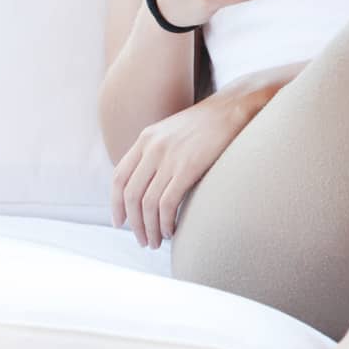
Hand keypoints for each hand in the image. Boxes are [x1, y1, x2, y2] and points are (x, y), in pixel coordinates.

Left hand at [111, 88, 267, 248]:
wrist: (233, 107)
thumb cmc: (209, 124)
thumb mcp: (173, 132)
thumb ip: (157, 152)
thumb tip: (150, 181)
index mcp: (146, 139)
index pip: (119, 177)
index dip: (115, 204)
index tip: (120, 223)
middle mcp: (152, 147)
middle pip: (130, 195)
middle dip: (134, 223)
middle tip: (143, 240)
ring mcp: (169, 157)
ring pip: (147, 203)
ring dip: (150, 228)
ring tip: (157, 241)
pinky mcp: (188, 167)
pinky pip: (167, 203)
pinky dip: (166, 221)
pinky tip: (172, 231)